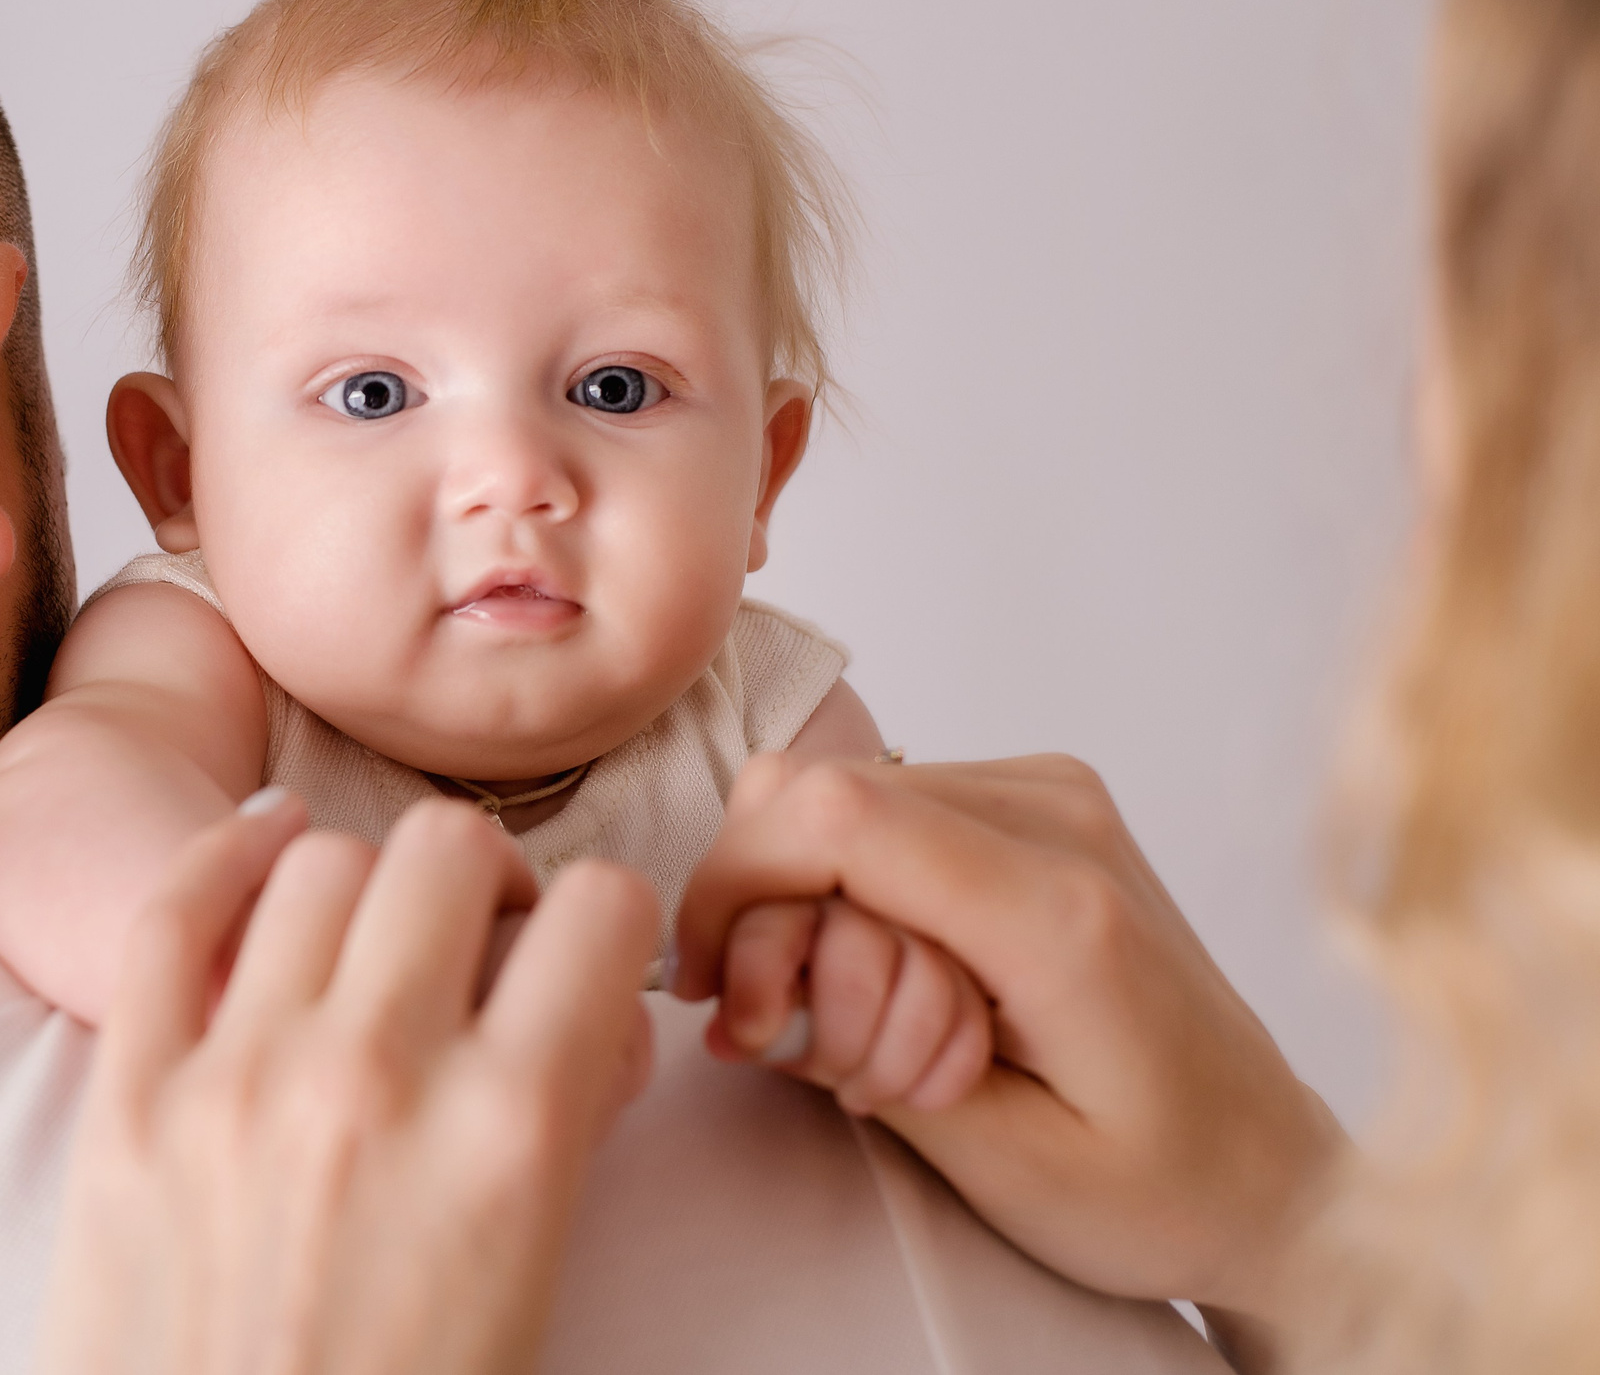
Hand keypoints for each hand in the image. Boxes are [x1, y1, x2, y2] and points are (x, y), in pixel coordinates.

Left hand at [42, 797, 659, 1374]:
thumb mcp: (535, 1286)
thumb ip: (565, 1135)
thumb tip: (580, 1026)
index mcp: (509, 1138)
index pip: (604, 914)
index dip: (611, 926)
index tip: (587, 960)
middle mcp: (375, 1078)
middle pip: (450, 851)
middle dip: (488, 883)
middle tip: (481, 946)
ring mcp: (236, 1078)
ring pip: (319, 862)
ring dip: (366, 882)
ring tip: (374, 934)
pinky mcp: (127, 1102)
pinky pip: (169, 913)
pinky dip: (224, 858)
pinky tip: (264, 849)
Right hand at [672, 753, 1346, 1350]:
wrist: (1272, 1172)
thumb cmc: (1160, 1188)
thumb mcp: (1002, 1161)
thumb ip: (863, 1052)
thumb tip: (744, 987)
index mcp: (1061, 914)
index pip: (836, 815)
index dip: (734, 882)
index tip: (710, 983)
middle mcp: (1060, 819)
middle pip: (813, 794)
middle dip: (765, 917)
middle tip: (794, 1036)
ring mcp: (1051, 794)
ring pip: (832, 797)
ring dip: (811, 913)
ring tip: (875, 1032)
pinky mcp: (1034, 798)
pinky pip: (878, 808)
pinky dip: (851, 893)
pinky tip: (900, 985)